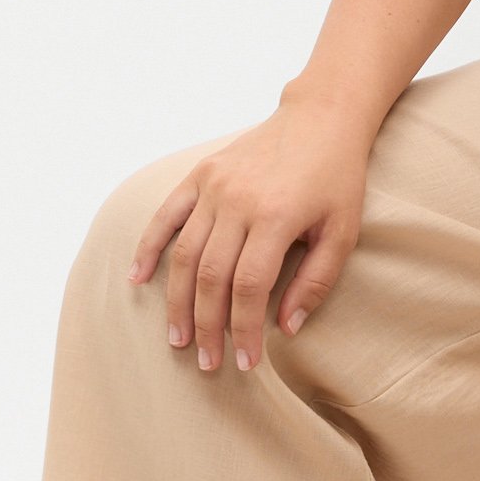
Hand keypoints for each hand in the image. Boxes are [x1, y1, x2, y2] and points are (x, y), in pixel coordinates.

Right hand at [127, 98, 372, 371]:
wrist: (320, 118)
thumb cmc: (337, 180)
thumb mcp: (343, 232)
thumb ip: (315, 281)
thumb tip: (286, 328)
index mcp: (276, 216)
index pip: (249, 287)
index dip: (244, 329)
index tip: (245, 362)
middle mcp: (238, 201)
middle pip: (211, 276)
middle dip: (207, 326)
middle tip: (208, 362)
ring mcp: (214, 186)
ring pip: (184, 254)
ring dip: (177, 301)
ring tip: (177, 338)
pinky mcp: (201, 175)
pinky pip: (166, 216)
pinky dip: (148, 248)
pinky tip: (137, 279)